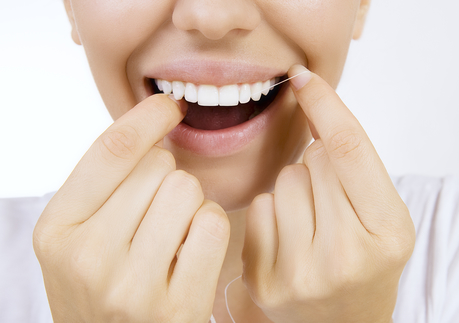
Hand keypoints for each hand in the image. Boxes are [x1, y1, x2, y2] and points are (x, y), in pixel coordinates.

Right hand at [33, 95, 229, 322]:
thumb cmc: (100, 281)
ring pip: (188, 190)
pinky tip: (193, 250)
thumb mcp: (79, 232)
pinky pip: (213, 224)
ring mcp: (134, 287)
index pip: (111, 151)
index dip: (146, 118)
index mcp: (58, 230)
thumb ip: (106, 182)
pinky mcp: (178, 307)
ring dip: (190, 202)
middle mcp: (89, 258)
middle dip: (166, 178)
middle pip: (159, 167)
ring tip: (173, 232)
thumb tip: (158, 120)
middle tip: (155, 211)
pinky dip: (210, 226)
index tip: (169, 105)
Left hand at [242, 65, 414, 322]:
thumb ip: (357, 168)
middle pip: (312, 162)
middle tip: (332, 203)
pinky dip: (272, 212)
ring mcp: (301, 274)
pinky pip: (259, 208)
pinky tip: (288, 238)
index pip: (350, 150)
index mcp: (388, 233)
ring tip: (311, 225)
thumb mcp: (385, 217)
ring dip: (295, 190)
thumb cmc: (367, 261)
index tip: (303, 76)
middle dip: (319, 166)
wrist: (345, 322)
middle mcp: (345, 256)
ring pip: (282, 181)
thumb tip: (313, 105)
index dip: (326, 105)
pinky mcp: (265, 283)